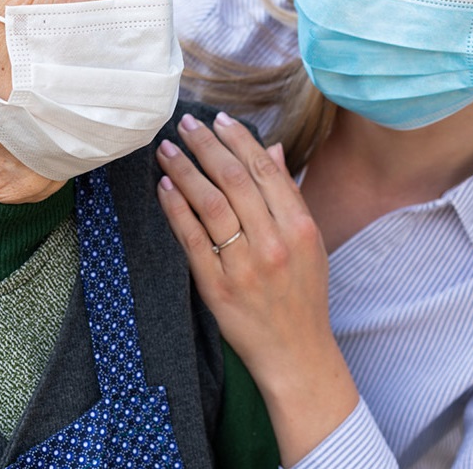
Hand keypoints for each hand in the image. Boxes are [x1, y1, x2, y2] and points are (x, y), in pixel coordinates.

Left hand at [156, 112, 357, 464]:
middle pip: (235, 180)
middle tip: (185, 124)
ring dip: (186, 171)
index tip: (218, 119)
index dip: (239, 140)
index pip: (265, 170)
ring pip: (211, 204)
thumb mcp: (309, 242)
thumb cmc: (302, 295)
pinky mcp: (217, 287)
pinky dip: (176, 209)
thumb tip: (273, 149)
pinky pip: (192, 239)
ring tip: (167, 150)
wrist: (296, 354)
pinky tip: (164, 187)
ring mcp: (244, 265)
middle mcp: (274, 243)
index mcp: (300, 227)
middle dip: (207, 145)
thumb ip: (288, 195)